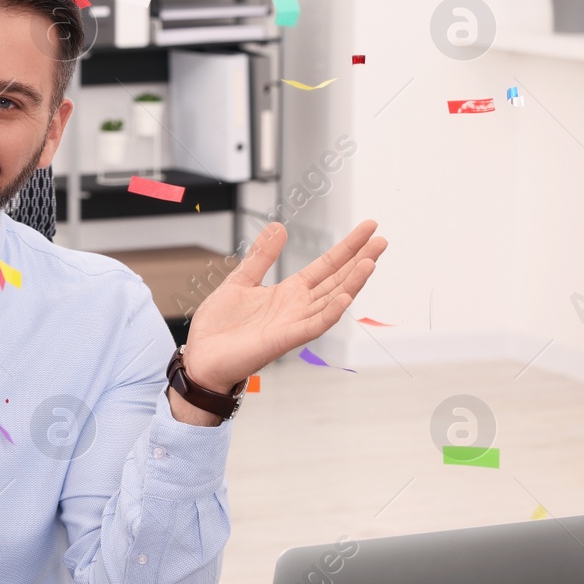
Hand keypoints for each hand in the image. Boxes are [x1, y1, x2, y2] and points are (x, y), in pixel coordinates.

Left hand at [181, 220, 386, 390]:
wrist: (201, 357)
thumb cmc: (219, 326)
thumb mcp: (240, 281)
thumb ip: (261, 256)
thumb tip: (280, 227)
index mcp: (288, 292)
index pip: (325, 266)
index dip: (346, 247)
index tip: (369, 227)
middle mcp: (297, 307)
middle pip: (336, 280)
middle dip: (359, 260)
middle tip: (382, 240)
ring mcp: (294, 323)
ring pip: (331, 301)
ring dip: (352, 283)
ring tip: (371, 261)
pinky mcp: (284, 339)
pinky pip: (314, 325)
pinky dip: (331, 312)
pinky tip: (346, 296)